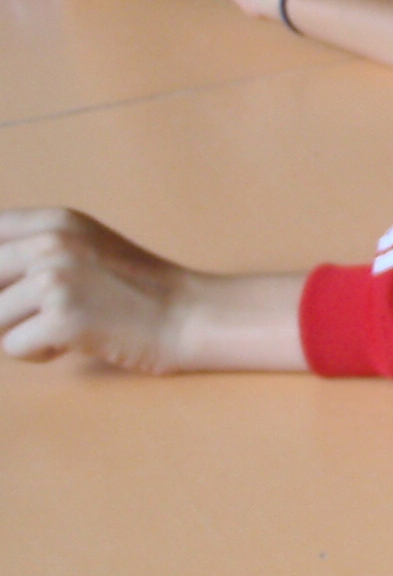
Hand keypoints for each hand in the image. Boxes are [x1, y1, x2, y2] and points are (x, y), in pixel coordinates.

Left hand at [0, 208, 197, 372]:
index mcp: (53, 222)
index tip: (13, 288)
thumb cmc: (137, 289)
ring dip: (21, 332)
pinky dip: (39, 353)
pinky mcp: (62, 318)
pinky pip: (12, 348)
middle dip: (6, 307)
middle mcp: (50, 243)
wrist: (190, 315)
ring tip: (65, 326)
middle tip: (46, 313)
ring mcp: (55, 280)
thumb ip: (31, 248)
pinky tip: (75, 341)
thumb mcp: (83, 245)